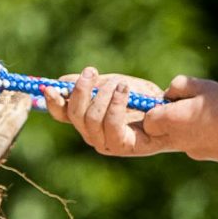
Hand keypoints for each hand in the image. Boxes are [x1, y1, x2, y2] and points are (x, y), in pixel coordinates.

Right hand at [40, 67, 174, 157]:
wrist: (170, 112)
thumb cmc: (140, 99)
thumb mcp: (112, 85)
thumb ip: (91, 85)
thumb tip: (62, 82)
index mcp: (86, 119)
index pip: (61, 114)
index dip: (52, 102)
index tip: (48, 86)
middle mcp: (92, 134)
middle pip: (73, 115)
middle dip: (80, 91)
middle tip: (90, 72)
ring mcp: (106, 143)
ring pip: (91, 119)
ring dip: (103, 96)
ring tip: (119, 84)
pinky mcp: (122, 146)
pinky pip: (112, 125)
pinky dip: (116, 104)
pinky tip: (124, 90)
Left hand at [136, 75, 217, 167]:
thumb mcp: (204, 86)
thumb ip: (180, 85)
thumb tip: (169, 93)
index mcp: (171, 120)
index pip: (148, 118)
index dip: (157, 107)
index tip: (174, 99)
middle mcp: (176, 139)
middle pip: (158, 131)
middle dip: (166, 119)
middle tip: (187, 105)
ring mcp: (189, 150)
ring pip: (177, 136)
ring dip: (184, 126)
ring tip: (209, 113)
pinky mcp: (203, 156)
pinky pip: (193, 143)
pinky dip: (200, 134)